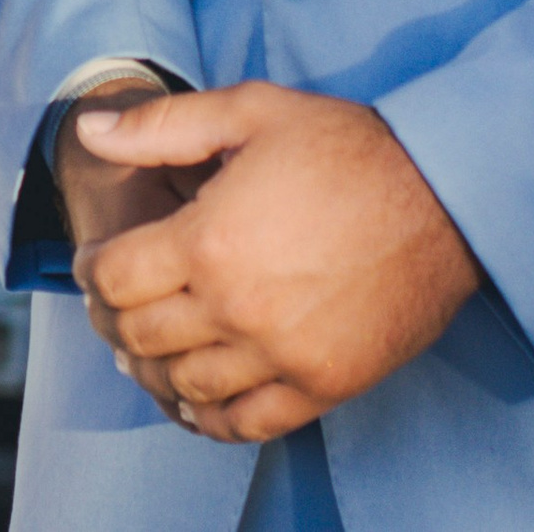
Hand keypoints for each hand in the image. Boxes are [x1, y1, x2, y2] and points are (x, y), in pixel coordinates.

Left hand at [71, 81, 481, 443]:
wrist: (444, 197)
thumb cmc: (345, 147)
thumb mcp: (248, 111)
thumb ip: (160, 126)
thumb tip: (89, 128)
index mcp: (209, 240)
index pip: (115, 278)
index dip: (90, 271)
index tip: (92, 263)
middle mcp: (238, 308)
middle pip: (141, 335)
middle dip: (112, 319)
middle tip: (110, 304)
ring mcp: (283, 355)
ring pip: (185, 385)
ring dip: (152, 369)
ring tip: (145, 347)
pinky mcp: (324, 384)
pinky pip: (247, 423)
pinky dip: (209, 419)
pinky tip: (195, 401)